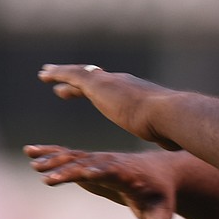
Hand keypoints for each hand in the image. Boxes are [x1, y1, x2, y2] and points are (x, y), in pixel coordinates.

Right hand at [25, 144, 178, 218]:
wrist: (163, 172)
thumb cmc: (161, 196)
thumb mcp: (163, 213)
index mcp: (130, 175)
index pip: (113, 173)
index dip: (100, 172)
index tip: (85, 173)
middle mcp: (113, 164)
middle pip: (89, 164)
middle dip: (70, 169)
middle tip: (48, 176)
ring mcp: (100, 161)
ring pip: (76, 158)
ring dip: (55, 159)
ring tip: (33, 163)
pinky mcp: (91, 162)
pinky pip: (69, 156)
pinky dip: (51, 153)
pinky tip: (30, 151)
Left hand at [37, 64, 180, 150]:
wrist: (168, 115)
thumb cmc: (171, 128)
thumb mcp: (164, 132)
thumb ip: (165, 137)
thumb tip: (173, 145)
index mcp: (138, 95)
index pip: (115, 91)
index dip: (101, 91)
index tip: (90, 93)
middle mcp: (125, 83)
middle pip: (97, 79)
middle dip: (80, 80)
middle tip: (63, 82)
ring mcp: (112, 81)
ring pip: (82, 74)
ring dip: (63, 73)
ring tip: (46, 74)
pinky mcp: (98, 84)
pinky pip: (73, 75)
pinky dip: (58, 74)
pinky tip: (45, 76)